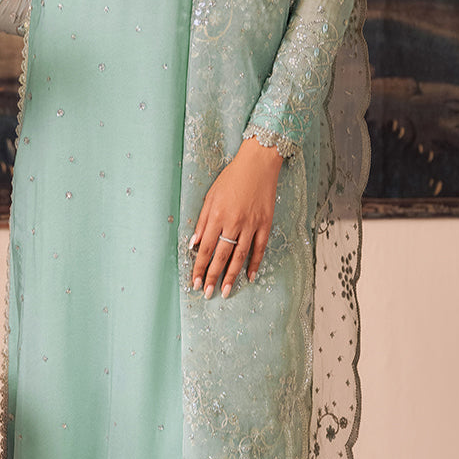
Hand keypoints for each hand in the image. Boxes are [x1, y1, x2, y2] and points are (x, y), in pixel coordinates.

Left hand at [190, 135, 282, 298]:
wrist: (258, 164)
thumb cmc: (231, 178)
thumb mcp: (210, 196)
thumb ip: (202, 221)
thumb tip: (193, 243)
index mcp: (217, 215)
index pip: (205, 248)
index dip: (199, 267)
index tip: (194, 282)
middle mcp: (233, 223)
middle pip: (221, 256)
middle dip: (212, 277)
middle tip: (207, 294)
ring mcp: (251, 224)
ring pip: (239, 256)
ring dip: (232, 276)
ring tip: (226, 292)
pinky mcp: (265, 224)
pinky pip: (259, 248)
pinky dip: (254, 263)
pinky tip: (249, 276)